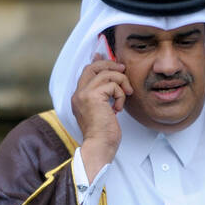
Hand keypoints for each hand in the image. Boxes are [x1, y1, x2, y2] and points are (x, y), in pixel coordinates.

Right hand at [71, 54, 130, 181]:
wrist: (99, 147)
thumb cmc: (103, 134)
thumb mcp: (102, 111)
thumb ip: (104, 95)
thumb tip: (111, 79)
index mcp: (78, 97)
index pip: (87, 72)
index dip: (99, 62)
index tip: (108, 58)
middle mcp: (78, 94)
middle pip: (93, 67)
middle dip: (110, 65)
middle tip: (123, 70)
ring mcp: (84, 94)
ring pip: (106, 74)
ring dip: (121, 83)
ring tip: (125, 96)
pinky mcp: (93, 96)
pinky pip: (113, 85)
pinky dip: (121, 95)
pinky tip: (118, 109)